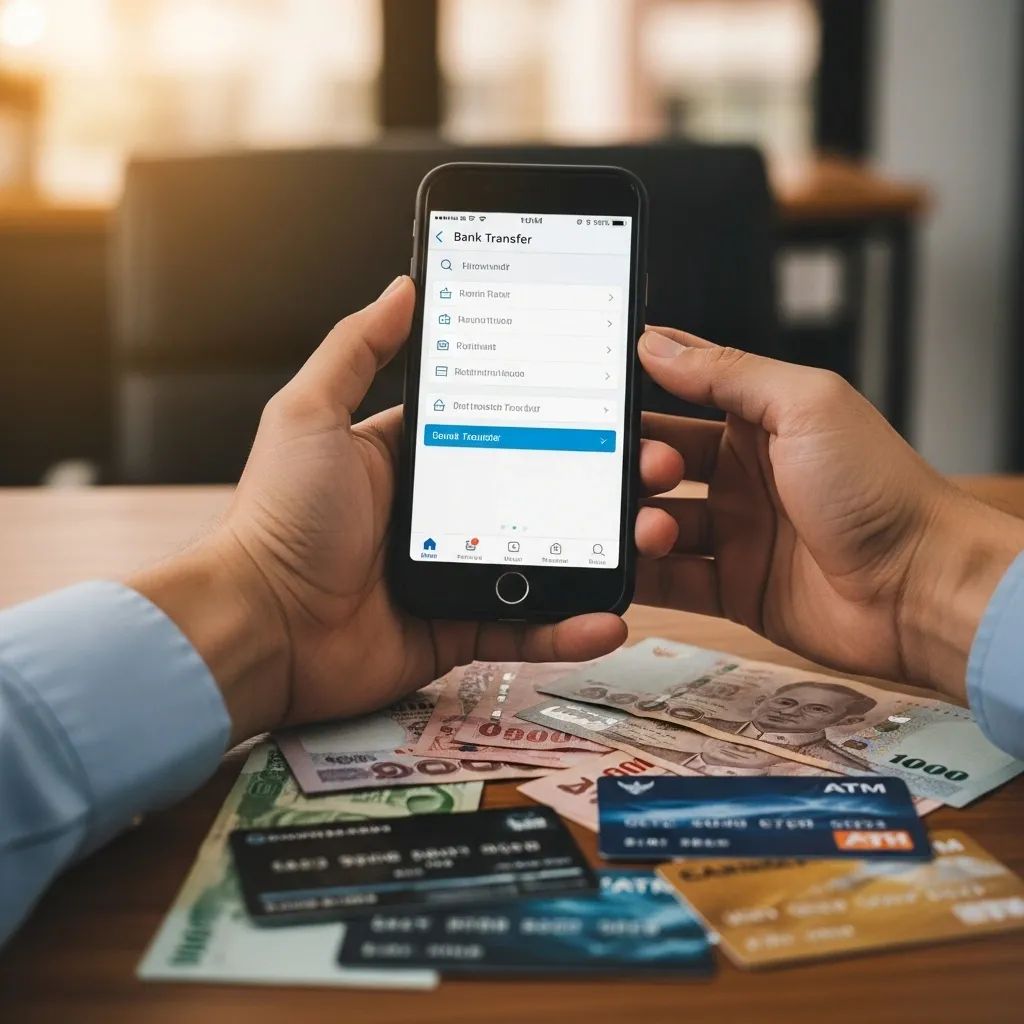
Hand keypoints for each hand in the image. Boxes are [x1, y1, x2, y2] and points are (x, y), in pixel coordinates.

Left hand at [132, 278, 682, 742]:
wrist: (259, 625)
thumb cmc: (277, 518)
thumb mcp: (310, 416)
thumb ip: (356, 350)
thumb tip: (402, 287)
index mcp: (411, 458)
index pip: (498, 423)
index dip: (553, 411)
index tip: (604, 398)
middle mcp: (437, 513)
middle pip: (535, 490)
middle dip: (595, 479)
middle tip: (647, 466)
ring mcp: (452, 572)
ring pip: (543, 559)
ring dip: (597, 551)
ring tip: (646, 534)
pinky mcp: (456, 628)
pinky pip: (522, 629)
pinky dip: (565, 627)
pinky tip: (605, 615)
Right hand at [636, 327, 1023, 697]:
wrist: (921, 590)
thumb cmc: (880, 491)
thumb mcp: (805, 406)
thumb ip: (727, 373)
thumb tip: (659, 343)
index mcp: (759, 423)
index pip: (682, 399)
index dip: (640, 400)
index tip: (599, 404)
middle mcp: (742, 476)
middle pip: (659, 465)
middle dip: (636, 468)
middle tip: (645, 476)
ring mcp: (735, 534)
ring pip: (657, 524)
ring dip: (639, 524)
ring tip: (652, 529)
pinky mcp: (732, 588)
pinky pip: (670, 581)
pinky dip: (642, 576)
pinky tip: (630, 568)